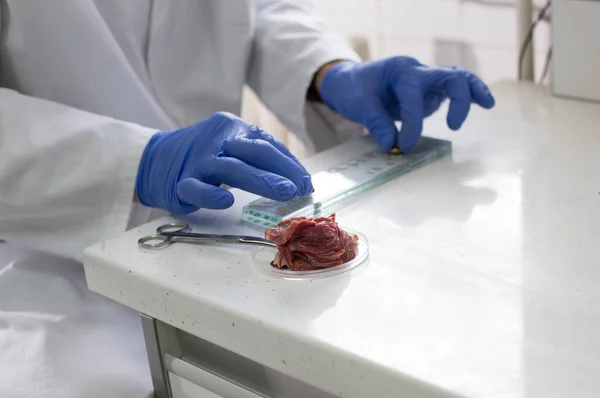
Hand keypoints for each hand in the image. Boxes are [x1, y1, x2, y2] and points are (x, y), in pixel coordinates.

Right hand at [135, 112, 311, 213]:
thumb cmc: (202, 157)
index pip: (266, 144)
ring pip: (232, 169)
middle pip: (253, 152)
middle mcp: (216, 140)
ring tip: (284, 193)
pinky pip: (197, 188)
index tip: (306, 182)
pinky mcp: (181, 183)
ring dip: (261, 180)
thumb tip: (298, 179)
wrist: (153, 161)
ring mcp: (198, 161)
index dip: (289, 163)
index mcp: (231, 128)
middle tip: (301, 187)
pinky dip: (212, 194)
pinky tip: (227, 200)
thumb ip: (259, 158)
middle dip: (281, 169)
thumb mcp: (230, 147)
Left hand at [318, 56, 494, 151]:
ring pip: (458, 79)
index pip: (413, 96)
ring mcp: (427, 82)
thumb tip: (392, 144)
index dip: (412, 124)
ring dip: (473, 93)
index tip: (404, 146)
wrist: (351, 81)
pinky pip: (454, 93)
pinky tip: (485, 104)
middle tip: (454, 126)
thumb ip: (376, 122)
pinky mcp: (431, 93)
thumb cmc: (354, 89)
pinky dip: (470, 97)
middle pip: (449, 77)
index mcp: (400, 71)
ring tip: (488, 104)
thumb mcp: (358, 105)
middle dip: (458, 100)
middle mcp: (418, 72)